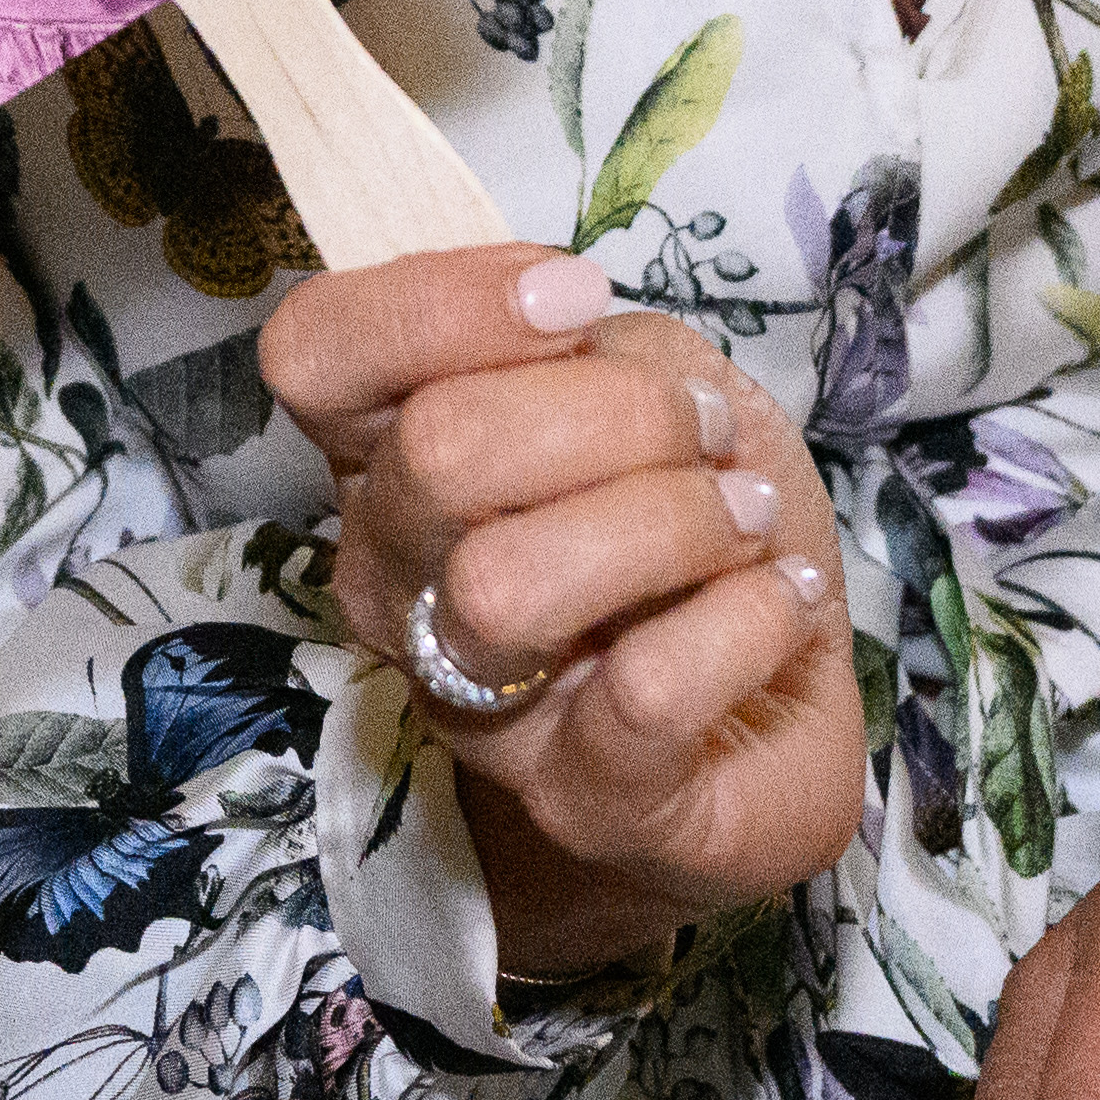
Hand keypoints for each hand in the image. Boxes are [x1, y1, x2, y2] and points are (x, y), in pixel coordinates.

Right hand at [260, 248, 861, 983]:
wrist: (768, 719)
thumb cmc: (695, 535)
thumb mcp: (666, 391)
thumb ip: (603, 347)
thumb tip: (579, 327)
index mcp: (393, 457)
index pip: (316, 354)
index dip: (439, 303)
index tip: (579, 299)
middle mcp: (398, 583)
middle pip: (435, 452)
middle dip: (613, 414)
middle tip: (707, 435)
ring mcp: (474, 705)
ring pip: (510, 584)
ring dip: (673, 522)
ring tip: (748, 521)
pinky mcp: (580, 800)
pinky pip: (645, 689)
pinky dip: (747, 619)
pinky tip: (783, 604)